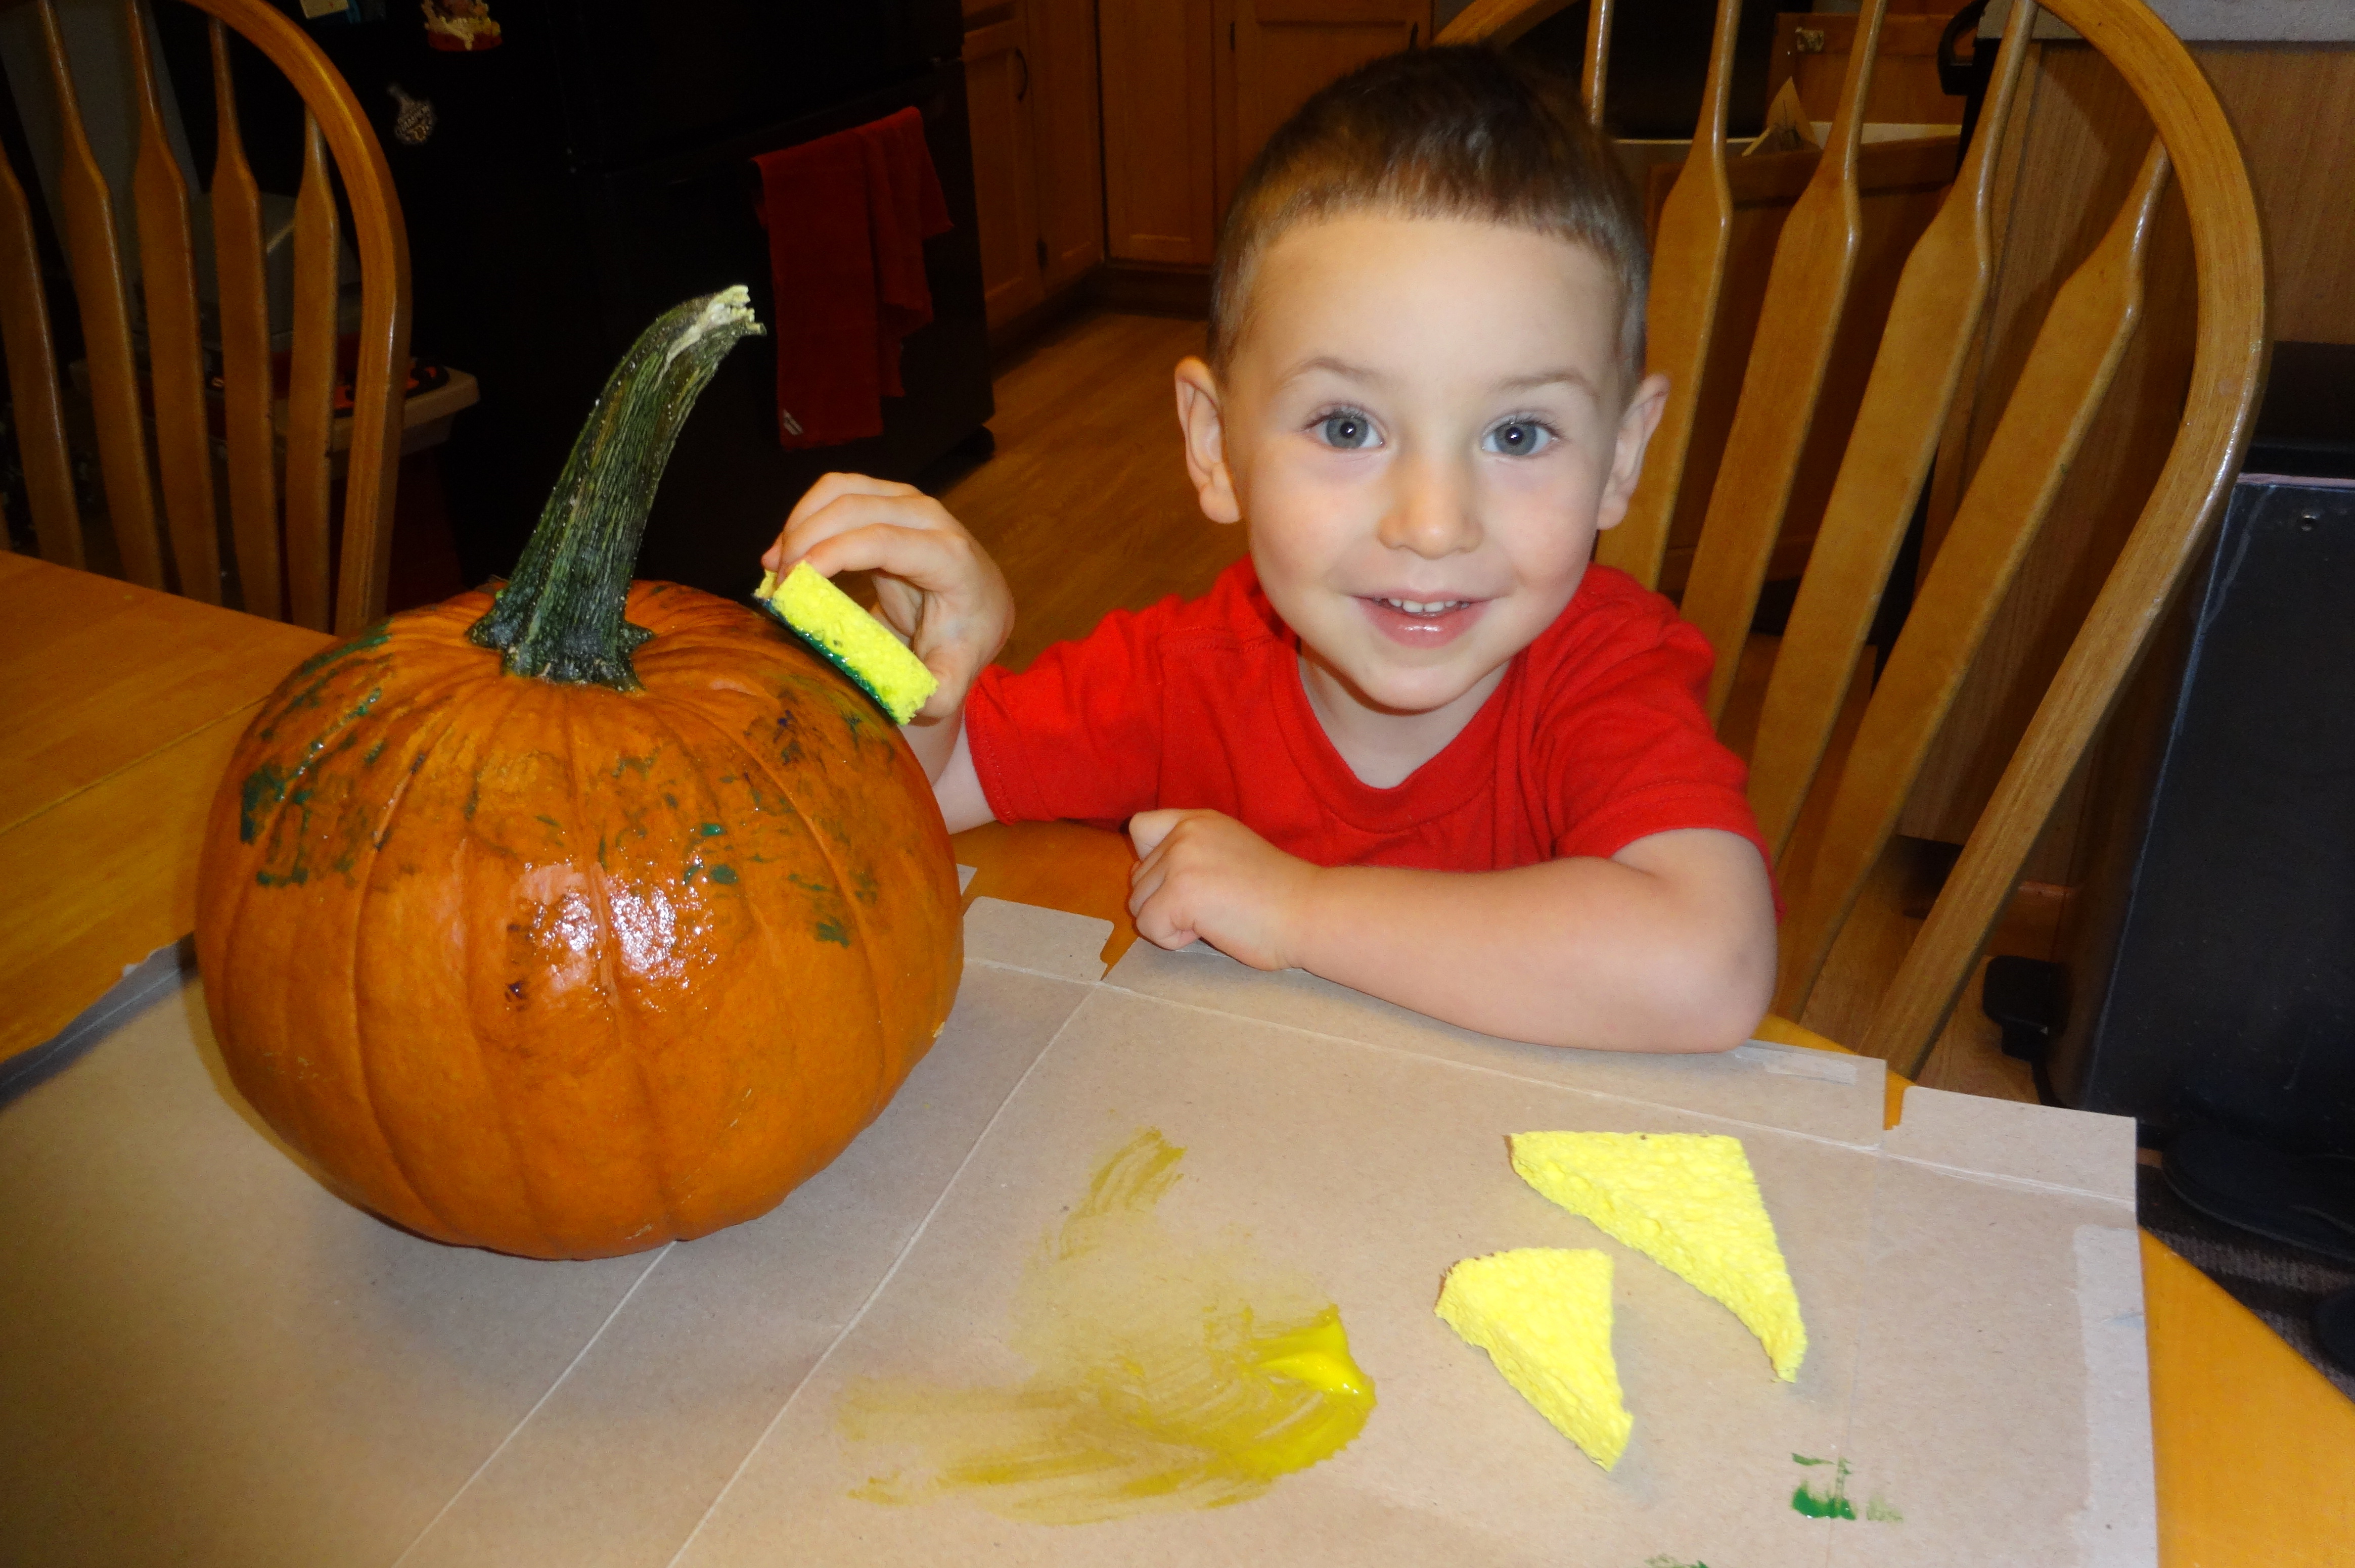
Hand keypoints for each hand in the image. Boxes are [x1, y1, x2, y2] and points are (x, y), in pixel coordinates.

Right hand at [764, 473, 1012, 720]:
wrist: (979, 606)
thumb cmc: (963, 641)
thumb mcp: (953, 677)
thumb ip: (934, 694)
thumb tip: (904, 699)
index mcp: (952, 559)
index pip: (886, 541)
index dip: (834, 554)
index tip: (793, 584)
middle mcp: (933, 519)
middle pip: (856, 507)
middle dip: (805, 540)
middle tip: (777, 586)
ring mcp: (909, 502)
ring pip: (841, 490)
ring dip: (799, 523)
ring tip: (774, 567)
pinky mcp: (888, 498)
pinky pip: (837, 491)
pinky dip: (805, 514)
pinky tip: (786, 550)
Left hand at [1127, 809, 1321, 969]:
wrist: (1310, 912)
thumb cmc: (1277, 895)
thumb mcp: (1228, 853)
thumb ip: (1188, 855)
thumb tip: (1141, 875)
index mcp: (1198, 820)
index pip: (1140, 828)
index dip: (1150, 861)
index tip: (1183, 881)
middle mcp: (1186, 832)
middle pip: (1137, 877)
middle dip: (1165, 901)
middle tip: (1215, 906)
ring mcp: (1181, 860)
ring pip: (1139, 904)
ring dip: (1170, 921)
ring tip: (1215, 917)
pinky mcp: (1180, 893)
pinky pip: (1149, 927)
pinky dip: (1174, 940)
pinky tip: (1212, 929)